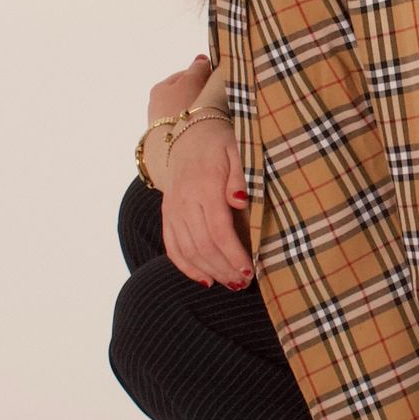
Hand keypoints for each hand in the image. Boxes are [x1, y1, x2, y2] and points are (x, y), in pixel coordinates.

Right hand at [145, 55, 255, 289]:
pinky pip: (172, 247)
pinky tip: (205, 281)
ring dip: (209, 271)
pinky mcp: (167, 215)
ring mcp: (172, 209)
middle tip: (245, 282)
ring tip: (231, 284)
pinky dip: (187, 267)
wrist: (190, 135)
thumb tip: (239, 201)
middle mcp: (184, 200)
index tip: (250, 269)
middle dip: (224, 268)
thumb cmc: (222, 145)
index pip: (218, 229)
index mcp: (204, 186)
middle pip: (203, 244)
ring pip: (187, 250)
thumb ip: (240, 176)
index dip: (233, 253)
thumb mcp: (238, 150)